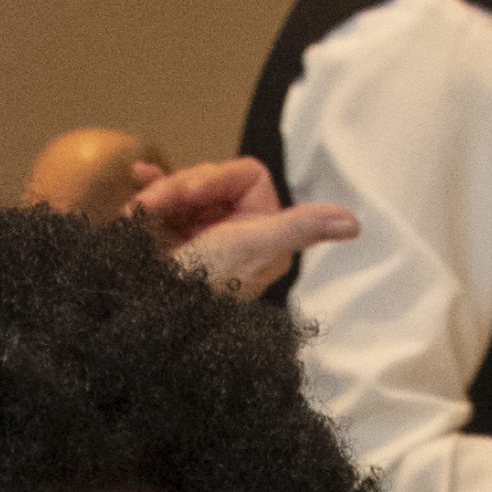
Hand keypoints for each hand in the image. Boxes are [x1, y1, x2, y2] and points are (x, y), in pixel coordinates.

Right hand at [125, 155, 352, 300]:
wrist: (141, 316)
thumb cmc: (198, 284)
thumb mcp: (250, 248)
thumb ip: (299, 228)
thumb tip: (355, 224)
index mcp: (262, 233)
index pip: (246, 175)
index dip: (215, 177)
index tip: (191, 193)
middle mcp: (235, 233)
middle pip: (212, 177)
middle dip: (180, 187)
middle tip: (155, 206)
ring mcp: (200, 236)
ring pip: (184, 186)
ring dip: (158, 193)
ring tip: (139, 212)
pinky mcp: (170, 241)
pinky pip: (163, 201)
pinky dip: (148, 193)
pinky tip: (136, 186)